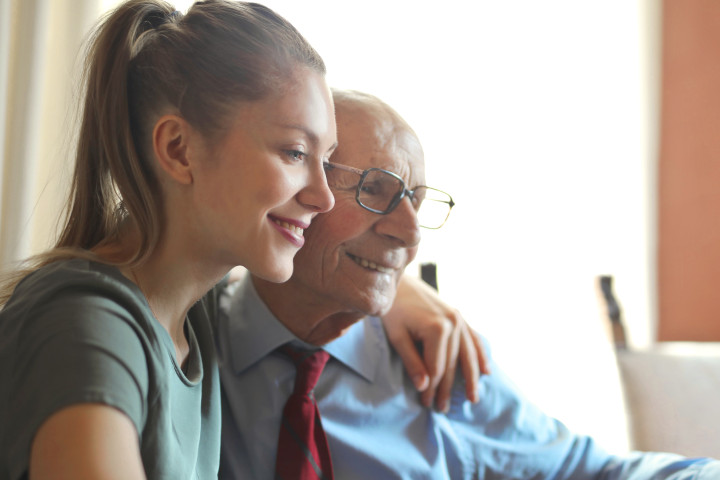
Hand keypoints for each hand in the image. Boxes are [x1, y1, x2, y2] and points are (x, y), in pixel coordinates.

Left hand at [381, 274, 489, 411]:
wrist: (399, 282)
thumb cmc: (393, 310)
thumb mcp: (397, 336)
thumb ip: (412, 361)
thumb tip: (424, 387)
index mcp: (437, 328)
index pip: (436, 368)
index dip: (432, 389)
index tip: (426, 404)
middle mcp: (453, 323)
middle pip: (452, 364)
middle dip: (446, 388)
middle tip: (442, 409)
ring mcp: (458, 318)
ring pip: (467, 354)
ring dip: (471, 378)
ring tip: (472, 399)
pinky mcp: (459, 315)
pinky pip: (473, 339)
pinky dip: (480, 355)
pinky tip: (486, 372)